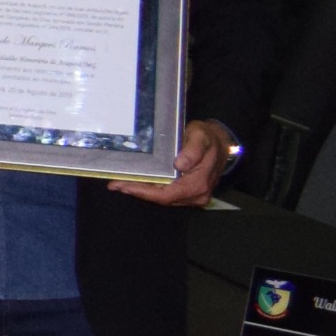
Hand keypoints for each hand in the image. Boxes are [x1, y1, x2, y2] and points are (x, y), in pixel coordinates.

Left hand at [110, 118, 233, 208]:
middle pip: (161, 198)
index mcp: (199, 184)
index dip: (143, 192)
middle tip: (115, 184)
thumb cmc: (209, 139)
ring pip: (162, 197)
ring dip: (141, 191)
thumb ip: (193, 150)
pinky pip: (166, 193)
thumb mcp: (201, 137)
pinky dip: (150, 189)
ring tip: (120, 183)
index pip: (166, 195)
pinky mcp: (189, 193)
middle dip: (137, 191)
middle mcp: (197, 195)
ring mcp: (193, 196)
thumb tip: (180, 164)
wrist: (221, 143)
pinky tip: (136, 182)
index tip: (124, 185)